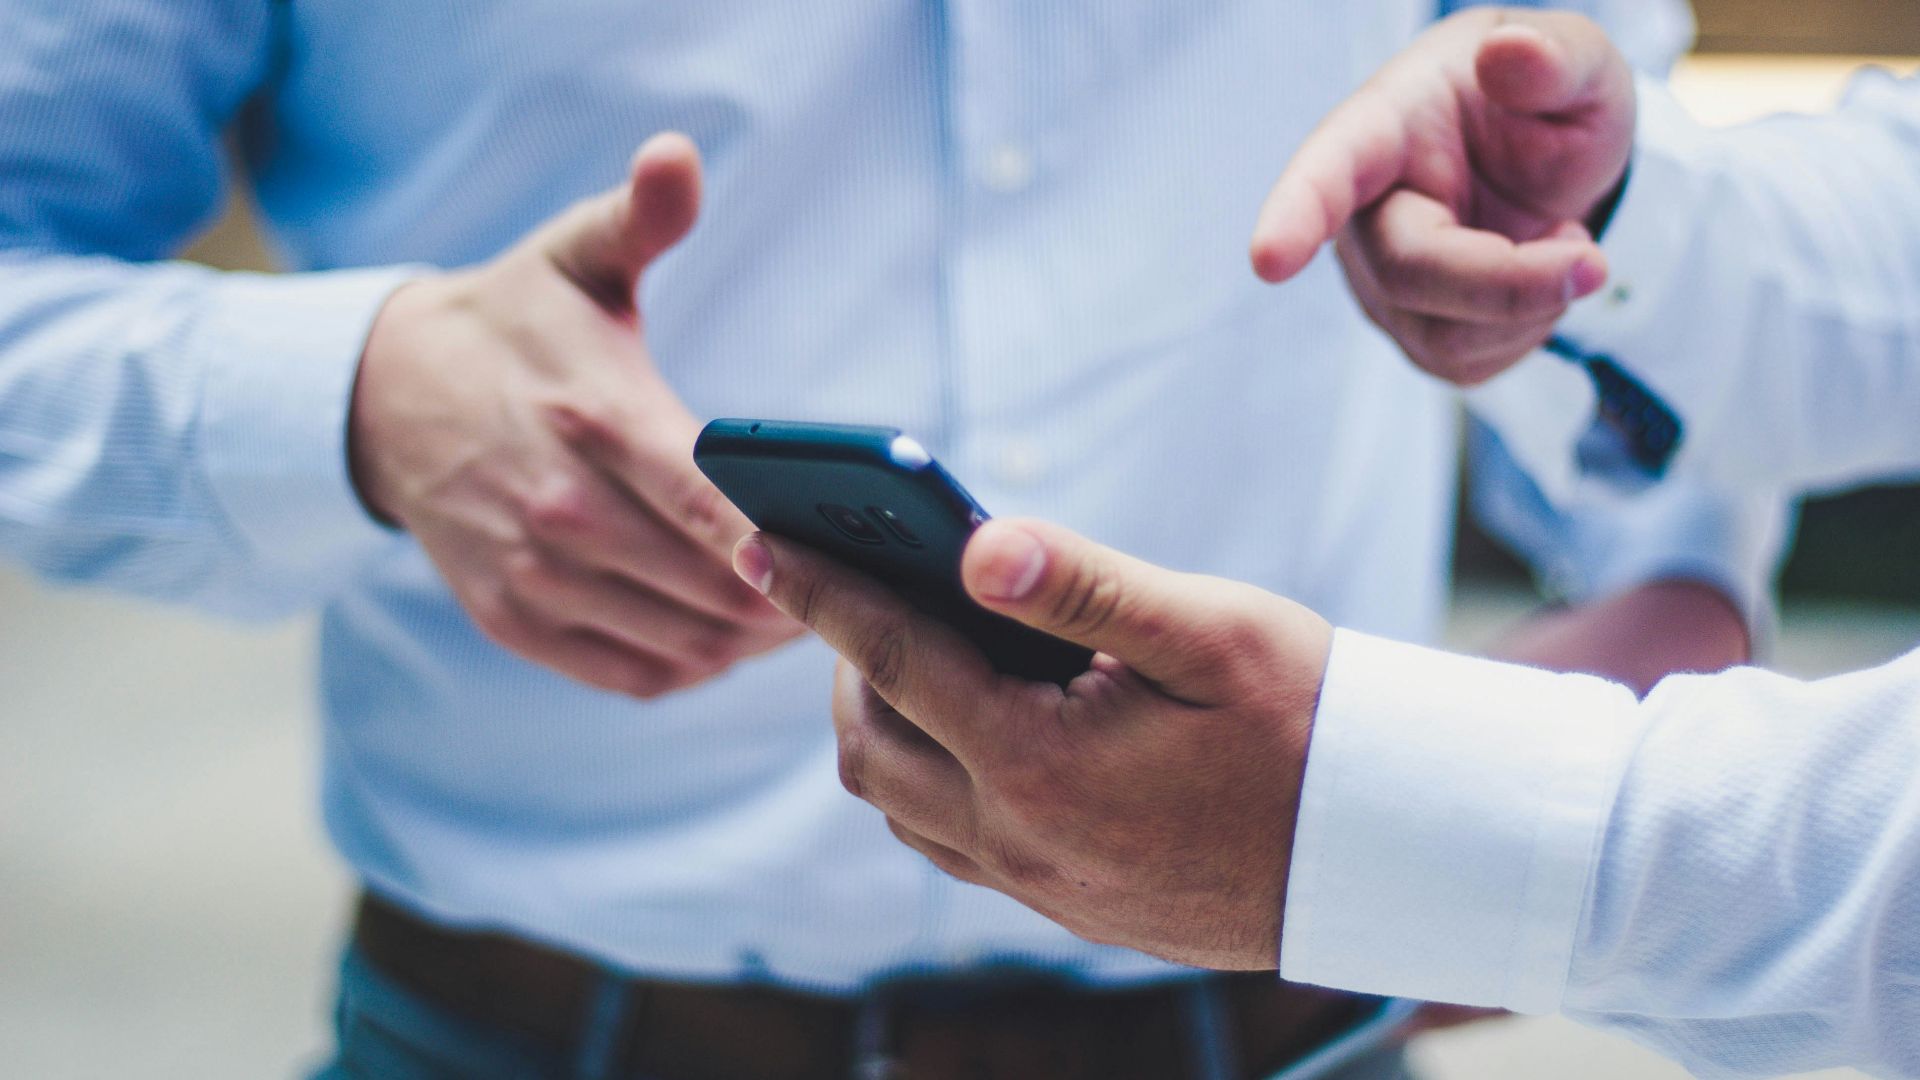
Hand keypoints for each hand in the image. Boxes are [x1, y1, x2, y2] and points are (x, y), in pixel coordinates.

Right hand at [349, 133, 798, 697]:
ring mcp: (534, 574)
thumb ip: (640, 216)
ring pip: (682, 643)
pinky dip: (695, 667)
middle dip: (795, 597)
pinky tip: (730, 638)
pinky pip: (633, 674)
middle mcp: (560, 508)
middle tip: (854, 587)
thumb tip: (678, 156)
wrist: (385, 397)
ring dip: (753, 641)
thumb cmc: (514, 324)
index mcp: (594, 417)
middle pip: (712, 588)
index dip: (786, 544)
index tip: (849, 554)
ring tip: (807, 613)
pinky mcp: (515, 619)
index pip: (711, 505)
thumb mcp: (574, 255)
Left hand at [733, 519, 1332, 969]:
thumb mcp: (1208, 631)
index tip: (757, 540)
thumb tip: (976, 543)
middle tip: (853, 586)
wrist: (1386, 849)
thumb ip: (1084, 584)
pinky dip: (927, 775)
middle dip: (842, 661)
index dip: (819, 592)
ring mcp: (1038, 884)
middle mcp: (1020, 839)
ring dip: (881, 723)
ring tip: (903, 647)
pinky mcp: (1065, 906)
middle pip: (871, 746)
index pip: (893, 660)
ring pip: (901, 804)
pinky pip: (949, 841)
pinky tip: (967, 724)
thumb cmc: (1309, 721)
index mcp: (1041, 763)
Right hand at [1250, 9, 1634, 384]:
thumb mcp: (1578, 64)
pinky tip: (1537, 278)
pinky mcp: (1414, 334)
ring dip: (1531, 304)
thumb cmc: (1546, 103)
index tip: (1269, 260)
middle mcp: (1362, 213)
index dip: (1296, 214)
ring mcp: (1380, 283)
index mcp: (1384, 127)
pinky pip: (1468, 363)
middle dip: (1508, 283)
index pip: (1328, 170)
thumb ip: (1555, 56)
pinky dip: (1530, 329)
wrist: (1552, 164)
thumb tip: (1511, 54)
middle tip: (1593, 262)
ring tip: (1563, 240)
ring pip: (1442, 334)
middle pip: (1408, 272)